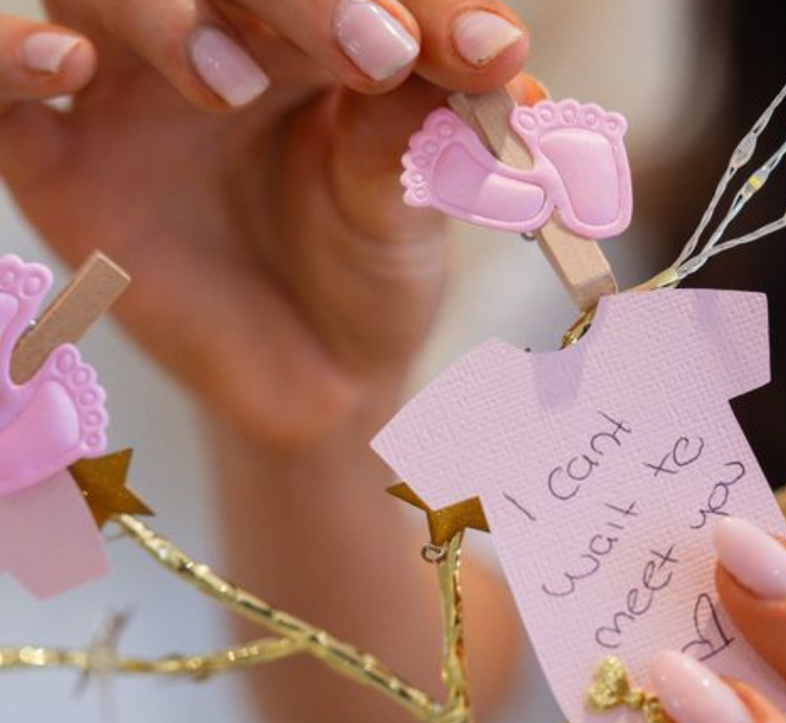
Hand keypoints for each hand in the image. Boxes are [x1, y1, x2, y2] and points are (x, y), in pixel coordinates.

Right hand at [0, 0, 532, 446]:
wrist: (321, 380)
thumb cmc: (369, 274)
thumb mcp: (408, 203)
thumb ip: (424, 124)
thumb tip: (495, 44)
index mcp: (304, 30)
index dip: (411, 1)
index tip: (484, 48)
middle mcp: (212, 37)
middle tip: (378, 48)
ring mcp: (126, 94)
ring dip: (163, 13)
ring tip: (234, 80)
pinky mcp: (60, 165)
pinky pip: (1, 90)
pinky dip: (9, 58)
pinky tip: (65, 65)